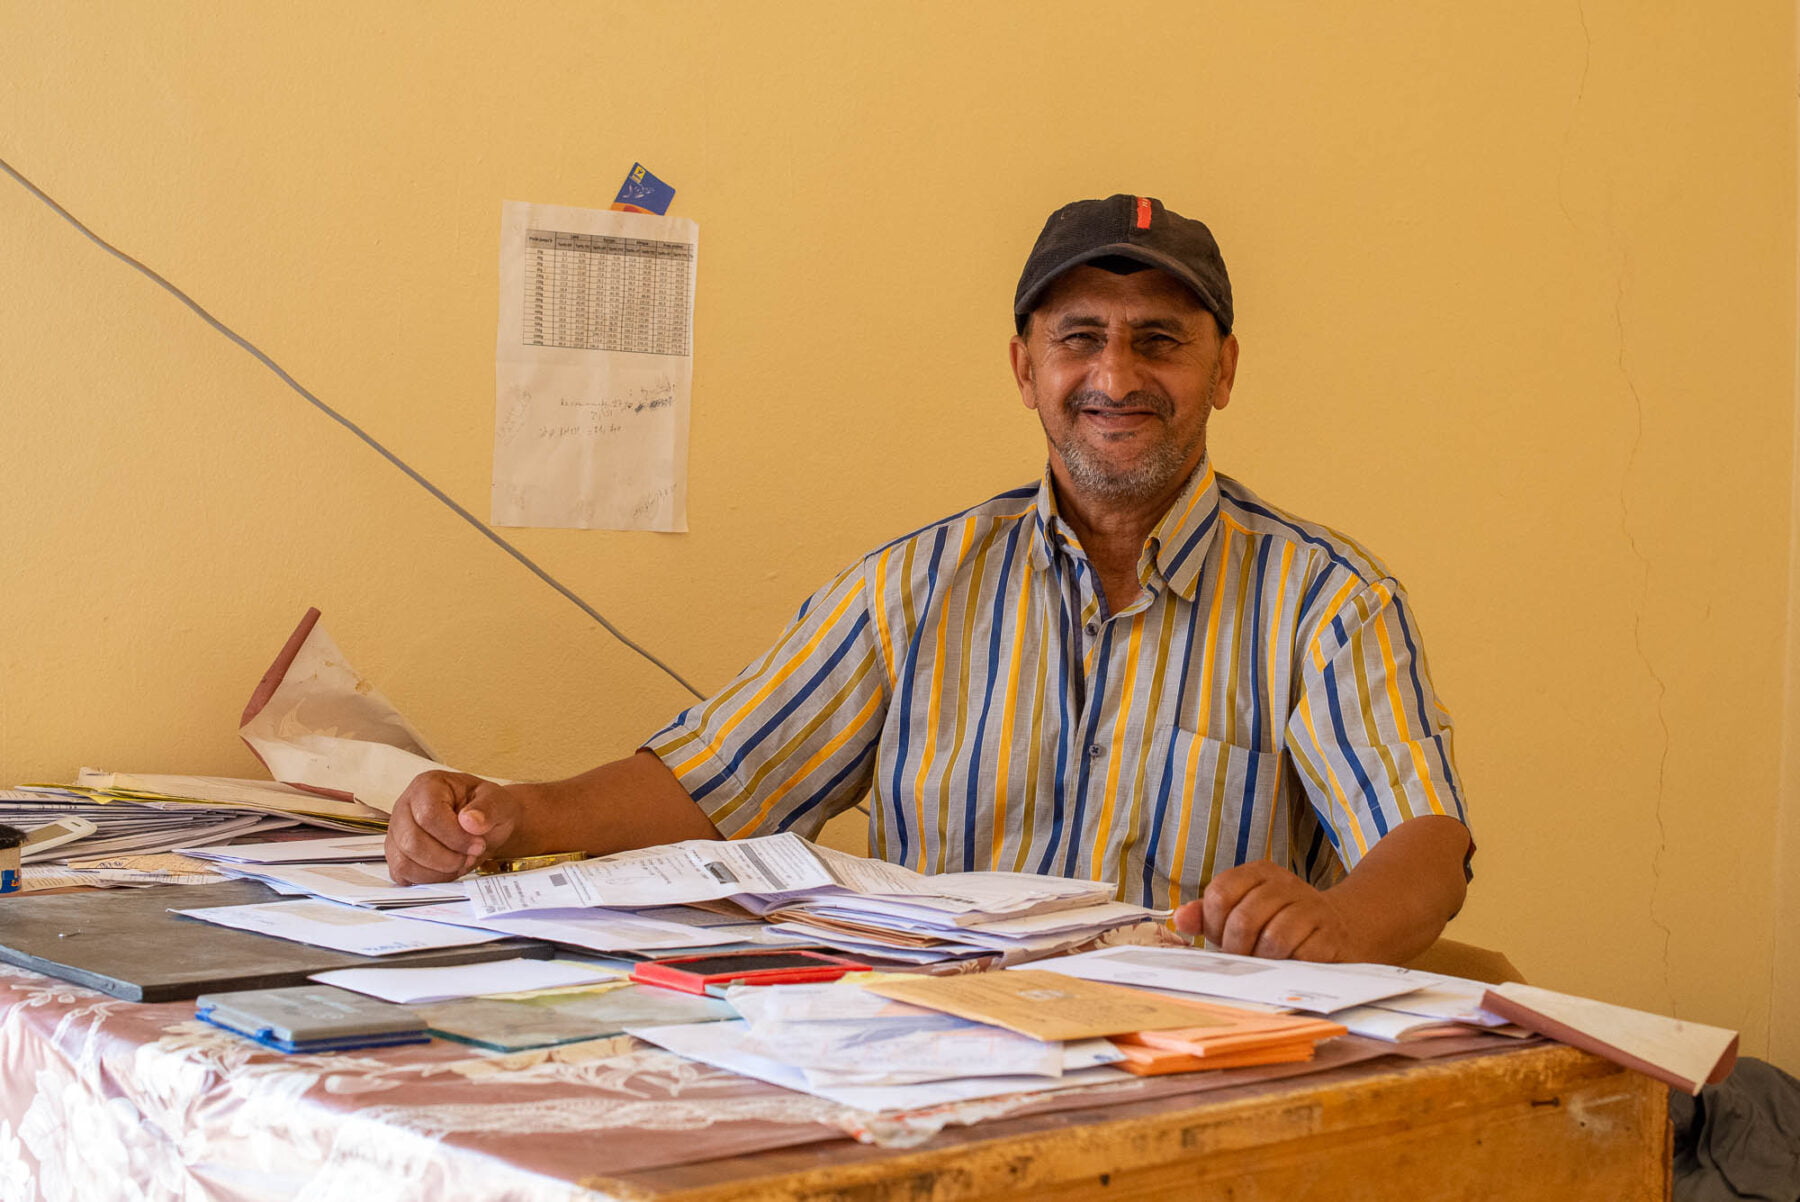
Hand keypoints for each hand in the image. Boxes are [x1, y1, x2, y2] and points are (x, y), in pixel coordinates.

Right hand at [385, 771, 520, 884]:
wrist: (485, 824)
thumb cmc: (487, 809)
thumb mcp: (499, 802)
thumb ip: (488, 808)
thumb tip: (470, 821)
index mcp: (428, 785)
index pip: (429, 815)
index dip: (455, 837)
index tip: (477, 844)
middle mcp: (405, 806)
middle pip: (412, 842)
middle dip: (447, 858)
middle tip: (470, 855)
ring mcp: (397, 831)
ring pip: (403, 862)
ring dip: (438, 871)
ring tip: (460, 861)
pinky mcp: (396, 853)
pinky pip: (401, 874)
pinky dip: (427, 878)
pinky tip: (447, 869)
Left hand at [1172, 860, 1356, 961]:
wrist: (1343, 928)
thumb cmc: (1280, 923)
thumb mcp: (1242, 913)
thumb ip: (1208, 915)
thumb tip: (1180, 918)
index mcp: (1259, 873)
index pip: (1220, 893)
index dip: (1214, 923)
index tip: (1222, 937)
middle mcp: (1286, 884)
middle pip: (1244, 918)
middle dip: (1236, 947)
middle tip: (1243, 957)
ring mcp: (1312, 907)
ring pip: (1272, 938)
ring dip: (1263, 959)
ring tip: (1266, 961)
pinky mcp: (1331, 935)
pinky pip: (1301, 954)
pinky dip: (1289, 965)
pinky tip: (1291, 963)